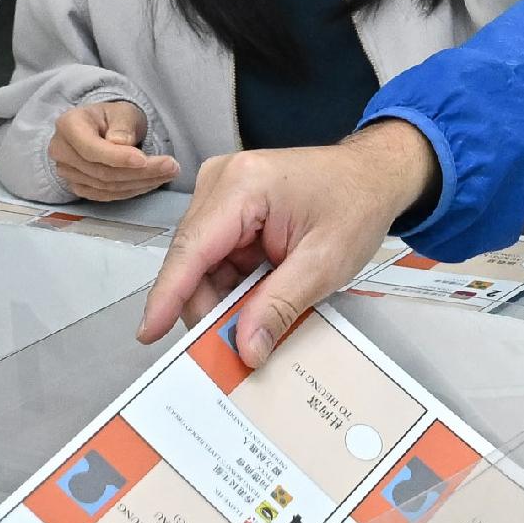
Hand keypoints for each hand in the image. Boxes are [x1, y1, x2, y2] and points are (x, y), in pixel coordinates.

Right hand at [50, 98, 178, 203]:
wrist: (103, 127)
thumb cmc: (113, 117)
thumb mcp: (123, 111)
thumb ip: (122, 126)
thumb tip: (121, 144)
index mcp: (68, 125)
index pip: (91, 148)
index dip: (118, 157)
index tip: (144, 160)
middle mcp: (61, 150)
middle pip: (101, 171)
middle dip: (140, 172)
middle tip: (171, 167)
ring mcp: (66, 172)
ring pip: (106, 187)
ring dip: (140, 183)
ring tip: (168, 173)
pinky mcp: (77, 186)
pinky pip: (105, 195)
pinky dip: (131, 191)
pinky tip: (151, 182)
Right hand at [140, 121, 435, 356]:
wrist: (374, 175)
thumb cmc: (357, 202)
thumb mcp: (325, 263)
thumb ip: (279, 306)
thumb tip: (244, 346)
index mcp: (243, 184)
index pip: (192, 249)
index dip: (168, 295)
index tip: (149, 332)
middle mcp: (222, 181)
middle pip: (193, 261)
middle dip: (210, 306)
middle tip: (234, 347)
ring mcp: (221, 192)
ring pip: (202, 265)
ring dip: (225, 298)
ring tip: (257, 319)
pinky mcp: (228, 207)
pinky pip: (216, 257)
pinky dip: (233, 285)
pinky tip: (256, 299)